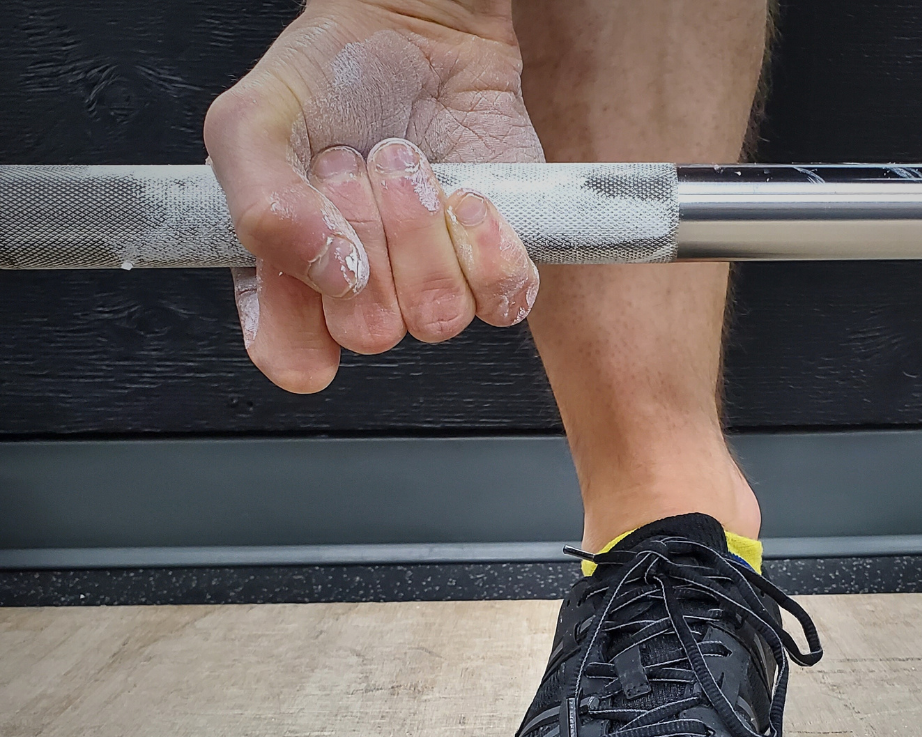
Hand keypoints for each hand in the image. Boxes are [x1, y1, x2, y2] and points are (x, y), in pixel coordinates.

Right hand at [204, 0, 542, 391]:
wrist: (418, 28)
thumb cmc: (332, 77)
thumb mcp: (254, 121)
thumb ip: (259, 205)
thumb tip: (327, 270)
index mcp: (293, 282)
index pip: (295, 356)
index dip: (303, 311)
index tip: (312, 247)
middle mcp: (363, 297)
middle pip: (372, 330)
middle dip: (364, 237)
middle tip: (355, 173)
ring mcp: (433, 287)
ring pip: (437, 314)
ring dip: (420, 227)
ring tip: (404, 165)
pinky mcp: (494, 268)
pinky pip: (504, 300)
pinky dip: (488, 244)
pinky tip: (464, 195)